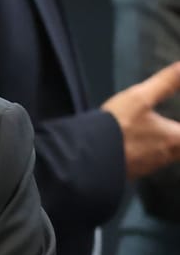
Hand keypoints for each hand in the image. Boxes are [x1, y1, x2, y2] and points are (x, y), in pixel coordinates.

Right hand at [101, 60, 179, 178]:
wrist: (84, 157)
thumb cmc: (116, 127)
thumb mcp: (140, 97)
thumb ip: (167, 81)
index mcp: (175, 139)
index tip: (176, 120)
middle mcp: (166, 157)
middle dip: (178, 136)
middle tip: (173, 128)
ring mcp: (149, 167)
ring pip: (168, 156)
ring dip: (169, 145)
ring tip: (162, 134)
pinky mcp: (133, 173)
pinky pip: (150, 162)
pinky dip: (151, 152)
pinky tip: (140, 145)